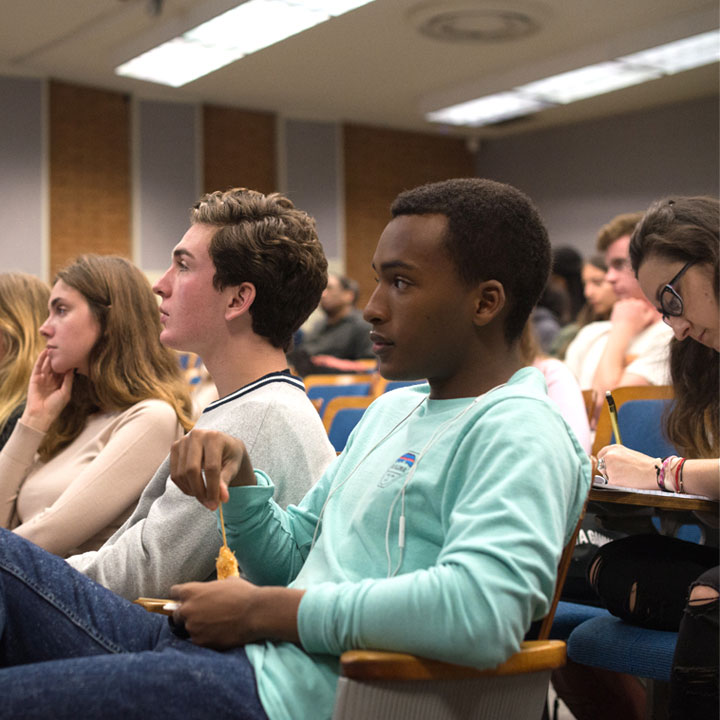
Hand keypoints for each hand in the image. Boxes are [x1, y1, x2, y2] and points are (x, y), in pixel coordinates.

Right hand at [21, 349, 73, 431]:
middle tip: (64, 345)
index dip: (68, 362)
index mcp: (60, 383)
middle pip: (56, 366)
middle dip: (59, 357)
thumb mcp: (65, 391)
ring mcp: (43, 378)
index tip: (74, 353)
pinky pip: (38, 367)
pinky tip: (44, 352)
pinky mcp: (35, 378)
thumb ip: (68, 379)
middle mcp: (52, 379)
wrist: (41, 414)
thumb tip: (73, 368)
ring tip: (54, 345)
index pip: (64, 370)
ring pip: (47, 364)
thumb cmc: (55, 406)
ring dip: (50, 356)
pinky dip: (41, 359)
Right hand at [169, 429, 255, 509]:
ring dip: (192, 491)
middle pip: (192, 470)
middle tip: (209, 505)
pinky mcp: (174, 448)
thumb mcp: (233, 466)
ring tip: (204, 496)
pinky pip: (174, 474)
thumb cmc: (230, 455)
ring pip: (181, 474)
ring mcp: (183, 440)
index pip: (211, 467)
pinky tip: (195, 489)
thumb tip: (223, 498)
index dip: (213, 488)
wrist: (222, 444)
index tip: (216, 504)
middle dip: (200, 491)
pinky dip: (184, 487)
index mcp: (214, 437)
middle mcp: (196, 435)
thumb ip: (226, 480)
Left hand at [170, 579, 302, 648]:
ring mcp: (193, 627)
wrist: (256, 613)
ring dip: (198, 627)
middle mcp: (188, 609)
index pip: (174, 592)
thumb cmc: (244, 594)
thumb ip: (213, 587)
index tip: (184, 600)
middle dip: (186, 614)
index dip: (180, 596)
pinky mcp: (201, 642)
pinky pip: (199, 640)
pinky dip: (206, 638)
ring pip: (188, 629)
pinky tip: (220, 633)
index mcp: (192, 591)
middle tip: (201, 615)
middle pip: (177, 614)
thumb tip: (213, 591)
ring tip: (215, 625)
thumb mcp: (227, 582)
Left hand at [597, 444, 657, 489]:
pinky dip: (617, 485)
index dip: (605, 462)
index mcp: (613, 448)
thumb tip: (609, 464)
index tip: (609, 466)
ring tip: (628, 476)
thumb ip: (617, 457)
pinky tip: (628, 482)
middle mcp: (609, 456)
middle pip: (601, 466)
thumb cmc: (645, 464)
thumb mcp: (628, 454)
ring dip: (613, 478)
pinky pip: (611, 484)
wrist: (655, 472)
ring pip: (606, 476)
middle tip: (622, 473)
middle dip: (608, 471)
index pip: (601, 455)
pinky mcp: (612, 479)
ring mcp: (609, 467)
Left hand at [608, 298, 658, 335]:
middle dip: (634, 309)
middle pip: (634, 303)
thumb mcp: (646, 320)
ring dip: (627, 308)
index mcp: (640, 304)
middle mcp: (632, 301)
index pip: (642, 305)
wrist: (622, 329)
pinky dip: (621, 309)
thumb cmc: (635, 326)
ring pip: (627, 303)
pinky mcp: (617, 305)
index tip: (638, 317)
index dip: (640, 312)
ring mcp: (624, 302)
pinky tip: (622, 315)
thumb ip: (650, 313)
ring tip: (627, 316)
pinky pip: (620, 305)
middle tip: (632, 317)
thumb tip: (652, 309)